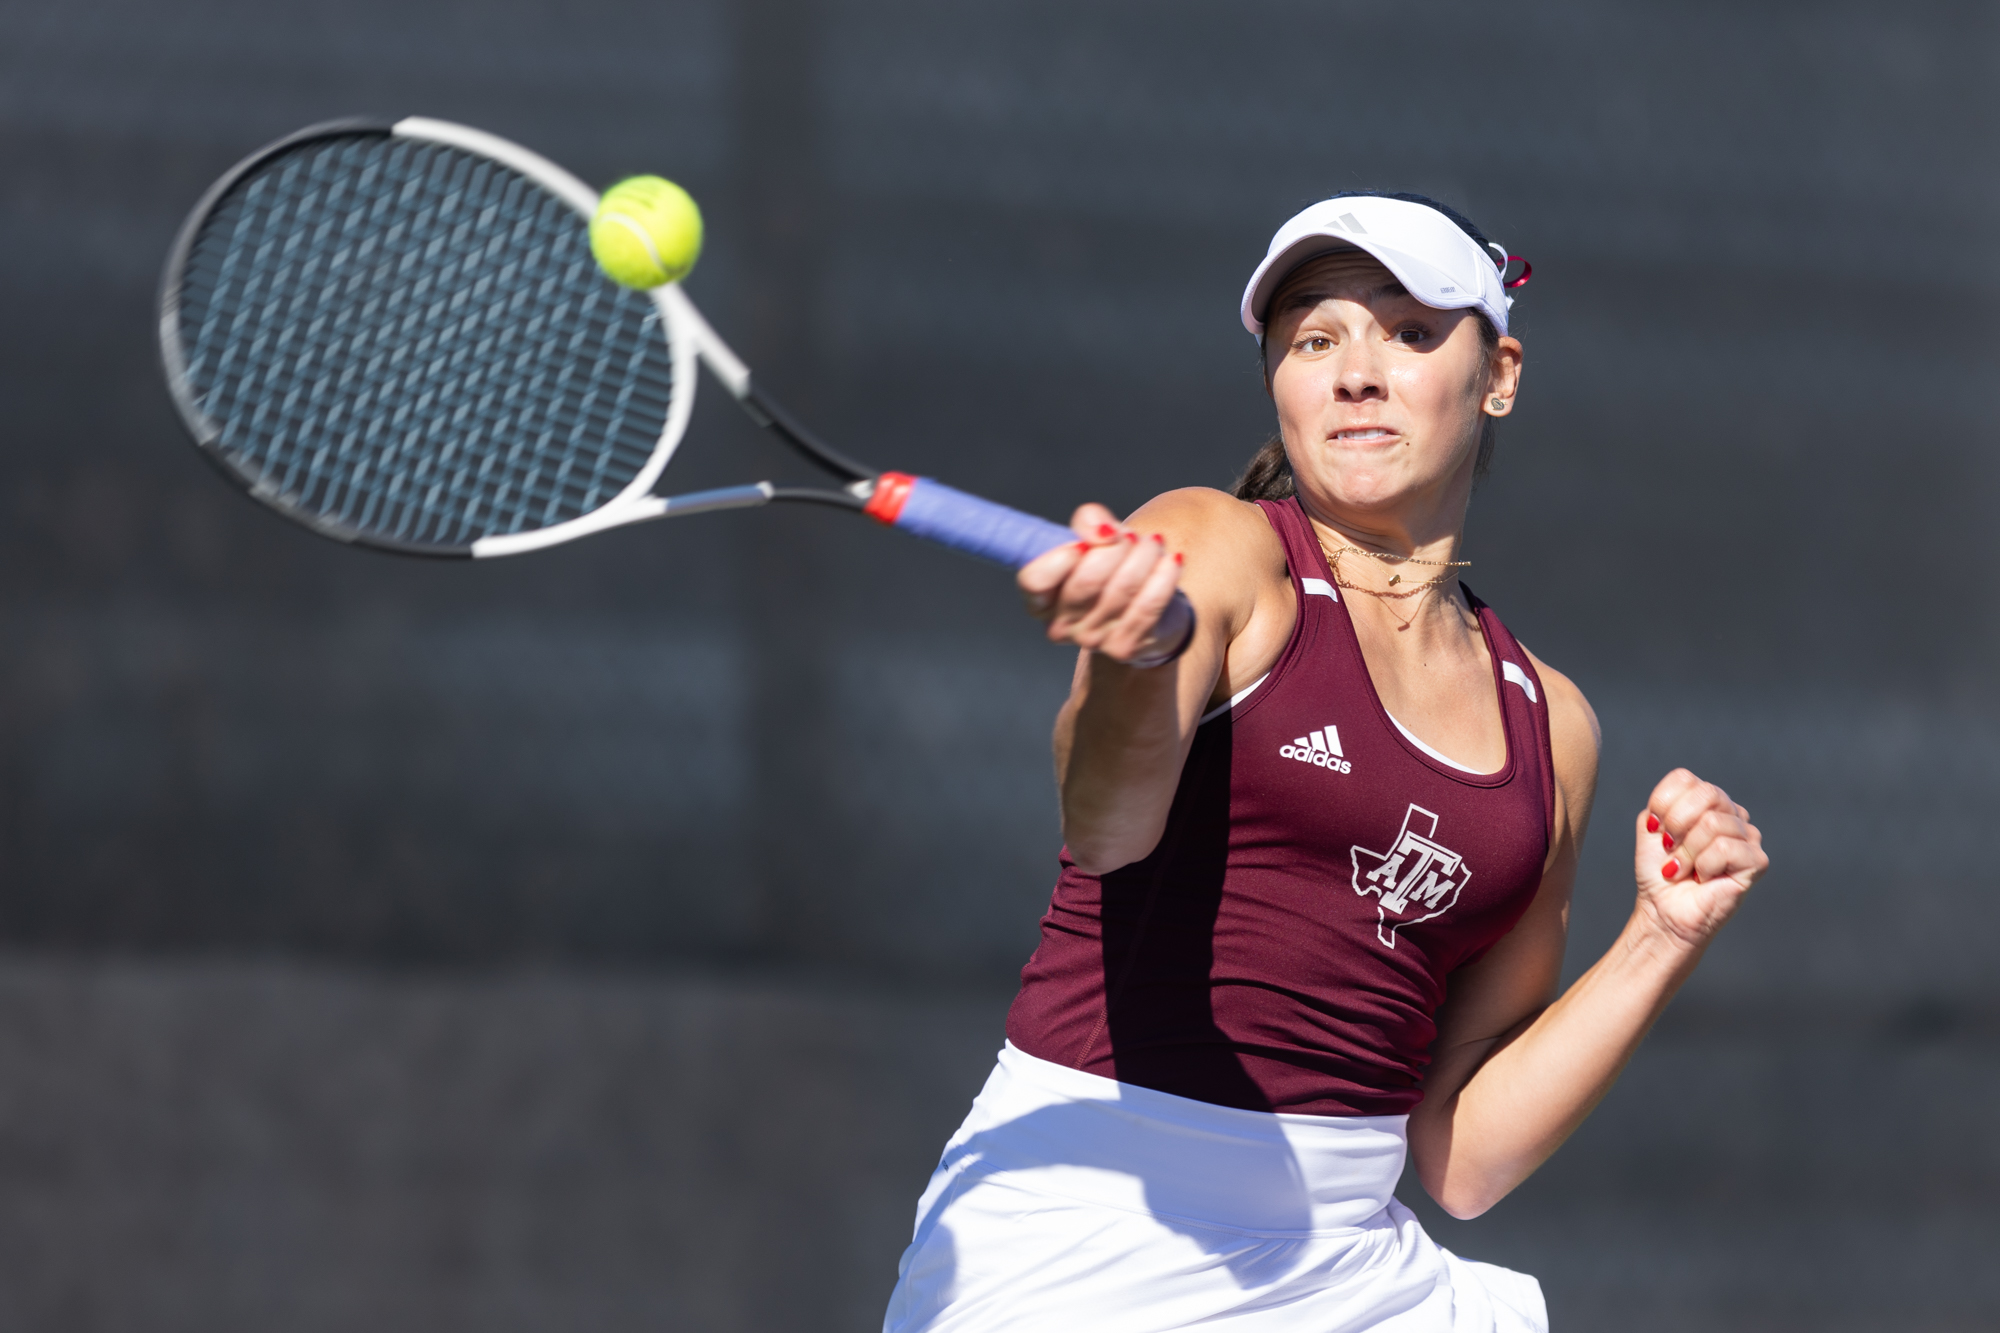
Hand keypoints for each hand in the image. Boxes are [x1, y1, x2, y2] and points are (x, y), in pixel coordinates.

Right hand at [1017, 503, 1185, 664]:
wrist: (1146, 606)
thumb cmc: (1110, 569)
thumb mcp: (1092, 538)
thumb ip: (1087, 522)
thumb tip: (1103, 530)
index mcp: (1040, 600)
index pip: (1034, 581)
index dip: (1060, 558)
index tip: (1084, 543)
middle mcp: (1060, 626)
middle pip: (1086, 580)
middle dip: (1116, 548)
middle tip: (1130, 537)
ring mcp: (1092, 641)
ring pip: (1122, 589)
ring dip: (1144, 556)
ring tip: (1152, 544)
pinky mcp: (1124, 648)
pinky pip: (1148, 606)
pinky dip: (1164, 577)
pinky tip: (1172, 560)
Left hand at [1634, 768, 1767, 947]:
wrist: (1664, 911)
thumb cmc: (1660, 873)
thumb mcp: (1650, 830)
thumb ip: (1660, 804)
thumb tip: (1677, 800)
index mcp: (1707, 802)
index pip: (1685, 779)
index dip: (1662, 804)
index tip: (1656, 831)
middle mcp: (1731, 813)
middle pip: (1705, 793)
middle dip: (1676, 825)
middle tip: (1671, 850)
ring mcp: (1748, 836)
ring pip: (1713, 824)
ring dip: (1687, 853)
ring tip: (1685, 870)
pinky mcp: (1758, 861)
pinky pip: (1725, 848)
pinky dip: (1704, 866)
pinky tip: (1704, 878)